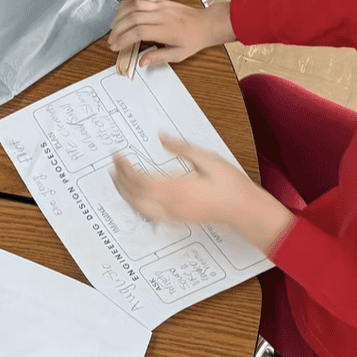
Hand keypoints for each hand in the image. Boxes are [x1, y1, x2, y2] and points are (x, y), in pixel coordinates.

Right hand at [107, 0, 233, 64]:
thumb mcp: (179, 55)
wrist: (206, 23)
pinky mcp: (160, 0)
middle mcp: (161, 15)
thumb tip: (142, 61)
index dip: (124, 39)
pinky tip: (122, 8)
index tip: (116, 46)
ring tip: (113, 26)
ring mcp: (160, 5)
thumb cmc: (194, 39)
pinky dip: (128, 0)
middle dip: (118, 29)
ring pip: (134, 5)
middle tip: (111, 40)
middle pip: (132, 18)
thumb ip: (159, 57)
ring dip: (120, 14)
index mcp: (166, 30)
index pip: (138, 32)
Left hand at [112, 135, 292, 251]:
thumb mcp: (207, 158)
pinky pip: (150, 214)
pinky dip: (137, 205)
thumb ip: (181, 148)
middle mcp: (172, 204)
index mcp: (177, 188)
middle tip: (113, 166)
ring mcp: (174, 214)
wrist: (244, 209)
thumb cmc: (230, 184)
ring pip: (139, 207)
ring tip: (118, 180)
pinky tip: (135, 197)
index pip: (140, 179)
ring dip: (126, 194)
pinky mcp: (177, 219)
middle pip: (135, 195)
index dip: (125, 168)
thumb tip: (161, 137)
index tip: (118, 156)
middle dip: (120, 181)